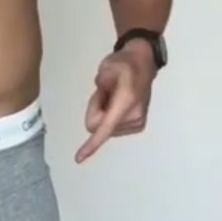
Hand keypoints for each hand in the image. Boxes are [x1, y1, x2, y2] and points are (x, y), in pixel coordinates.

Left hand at [75, 47, 152, 162]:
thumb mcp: (105, 71)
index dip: (92, 144)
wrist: (143, 62)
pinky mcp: (138, 126)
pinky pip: (111, 128)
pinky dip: (110, 116)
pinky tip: (119, 102)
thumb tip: (96, 121)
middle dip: (97, 110)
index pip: (105, 127)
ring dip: (104, 113)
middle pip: (98, 126)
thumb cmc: (123, 64)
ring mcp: (138, 123)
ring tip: (114, 94)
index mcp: (126, 101)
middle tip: (106, 92)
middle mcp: (134, 116)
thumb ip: (98, 95)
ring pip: (104, 128)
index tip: (78, 158)